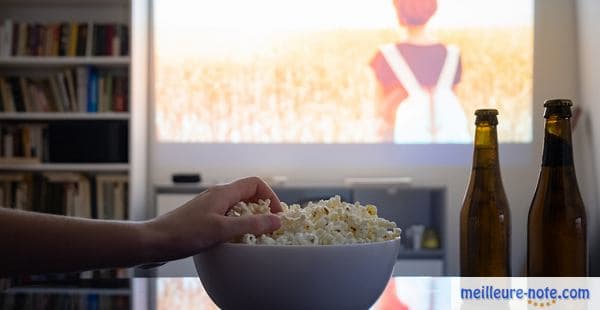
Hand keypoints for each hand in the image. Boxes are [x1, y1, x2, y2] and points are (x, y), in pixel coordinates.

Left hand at [143, 177, 281, 260]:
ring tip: (253, 236)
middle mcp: (217, 196)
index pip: (255, 183)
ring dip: (250, 219)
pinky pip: (228, 217)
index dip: (270, 197)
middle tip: (269, 227)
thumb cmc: (183, 233)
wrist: (153, 242)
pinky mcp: (203, 219)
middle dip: (263, 208)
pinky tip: (234, 241)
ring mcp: (210, 207)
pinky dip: (237, 226)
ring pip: (238, 207)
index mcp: (223, 192)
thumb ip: (251, 224)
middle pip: (249, 194)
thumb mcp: (221, 230)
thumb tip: (277, 220)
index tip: (276, 216)